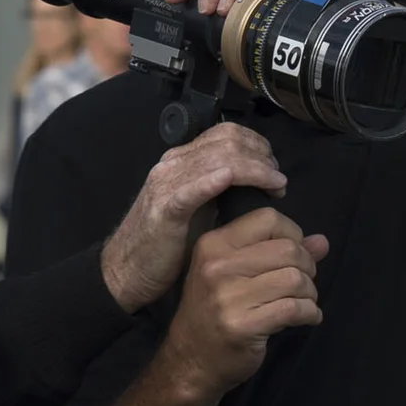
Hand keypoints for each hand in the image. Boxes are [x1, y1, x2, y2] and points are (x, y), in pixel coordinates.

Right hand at [101, 124, 287, 310]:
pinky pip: (195, 186)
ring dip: (257, 169)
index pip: (227, 134)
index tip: (275, 170)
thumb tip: (257, 186)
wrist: (126, 271)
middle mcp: (174, 164)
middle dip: (262, 156)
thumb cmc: (165, 245)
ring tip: (276, 186)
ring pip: (220, 158)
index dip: (258, 146)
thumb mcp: (197, 209)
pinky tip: (242, 182)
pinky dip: (221, 179)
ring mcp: (167, 183)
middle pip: (228, 140)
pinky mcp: (165, 208)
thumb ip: (219, 192)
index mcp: (182, 160)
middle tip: (279, 180)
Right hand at [157, 208, 327, 396]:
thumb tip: (322, 242)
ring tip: (304, 302)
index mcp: (214, 244)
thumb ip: (278, 252)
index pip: (268, 219)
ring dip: (309, 292)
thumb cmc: (214, 312)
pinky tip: (307, 317)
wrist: (191, 360)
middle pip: (287, 249)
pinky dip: (310, 313)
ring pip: (294, 278)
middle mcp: (217, 266)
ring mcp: (228, 296)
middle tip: (303, 284)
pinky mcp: (242, 325)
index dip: (293, 234)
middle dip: (307, 267)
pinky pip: (294, 308)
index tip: (294, 255)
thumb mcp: (235, 274)